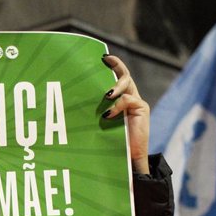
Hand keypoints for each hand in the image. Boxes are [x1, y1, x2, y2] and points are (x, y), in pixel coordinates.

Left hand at [101, 55, 149, 173]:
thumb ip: (95, 111)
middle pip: (124, 75)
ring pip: (127, 83)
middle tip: (104, 60)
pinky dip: (117, 106)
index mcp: (119, 99)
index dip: (113, 65)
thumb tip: (73, 101)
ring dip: (115, 85)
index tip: (102, 57)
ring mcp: (136, 102)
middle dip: (116, 65)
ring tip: (106, 94)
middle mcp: (129, 97)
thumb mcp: (99, 123)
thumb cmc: (109, 142)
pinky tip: (108, 115)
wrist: (128, 158)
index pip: (117, 76)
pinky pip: (128, 100)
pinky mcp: (142, 109)